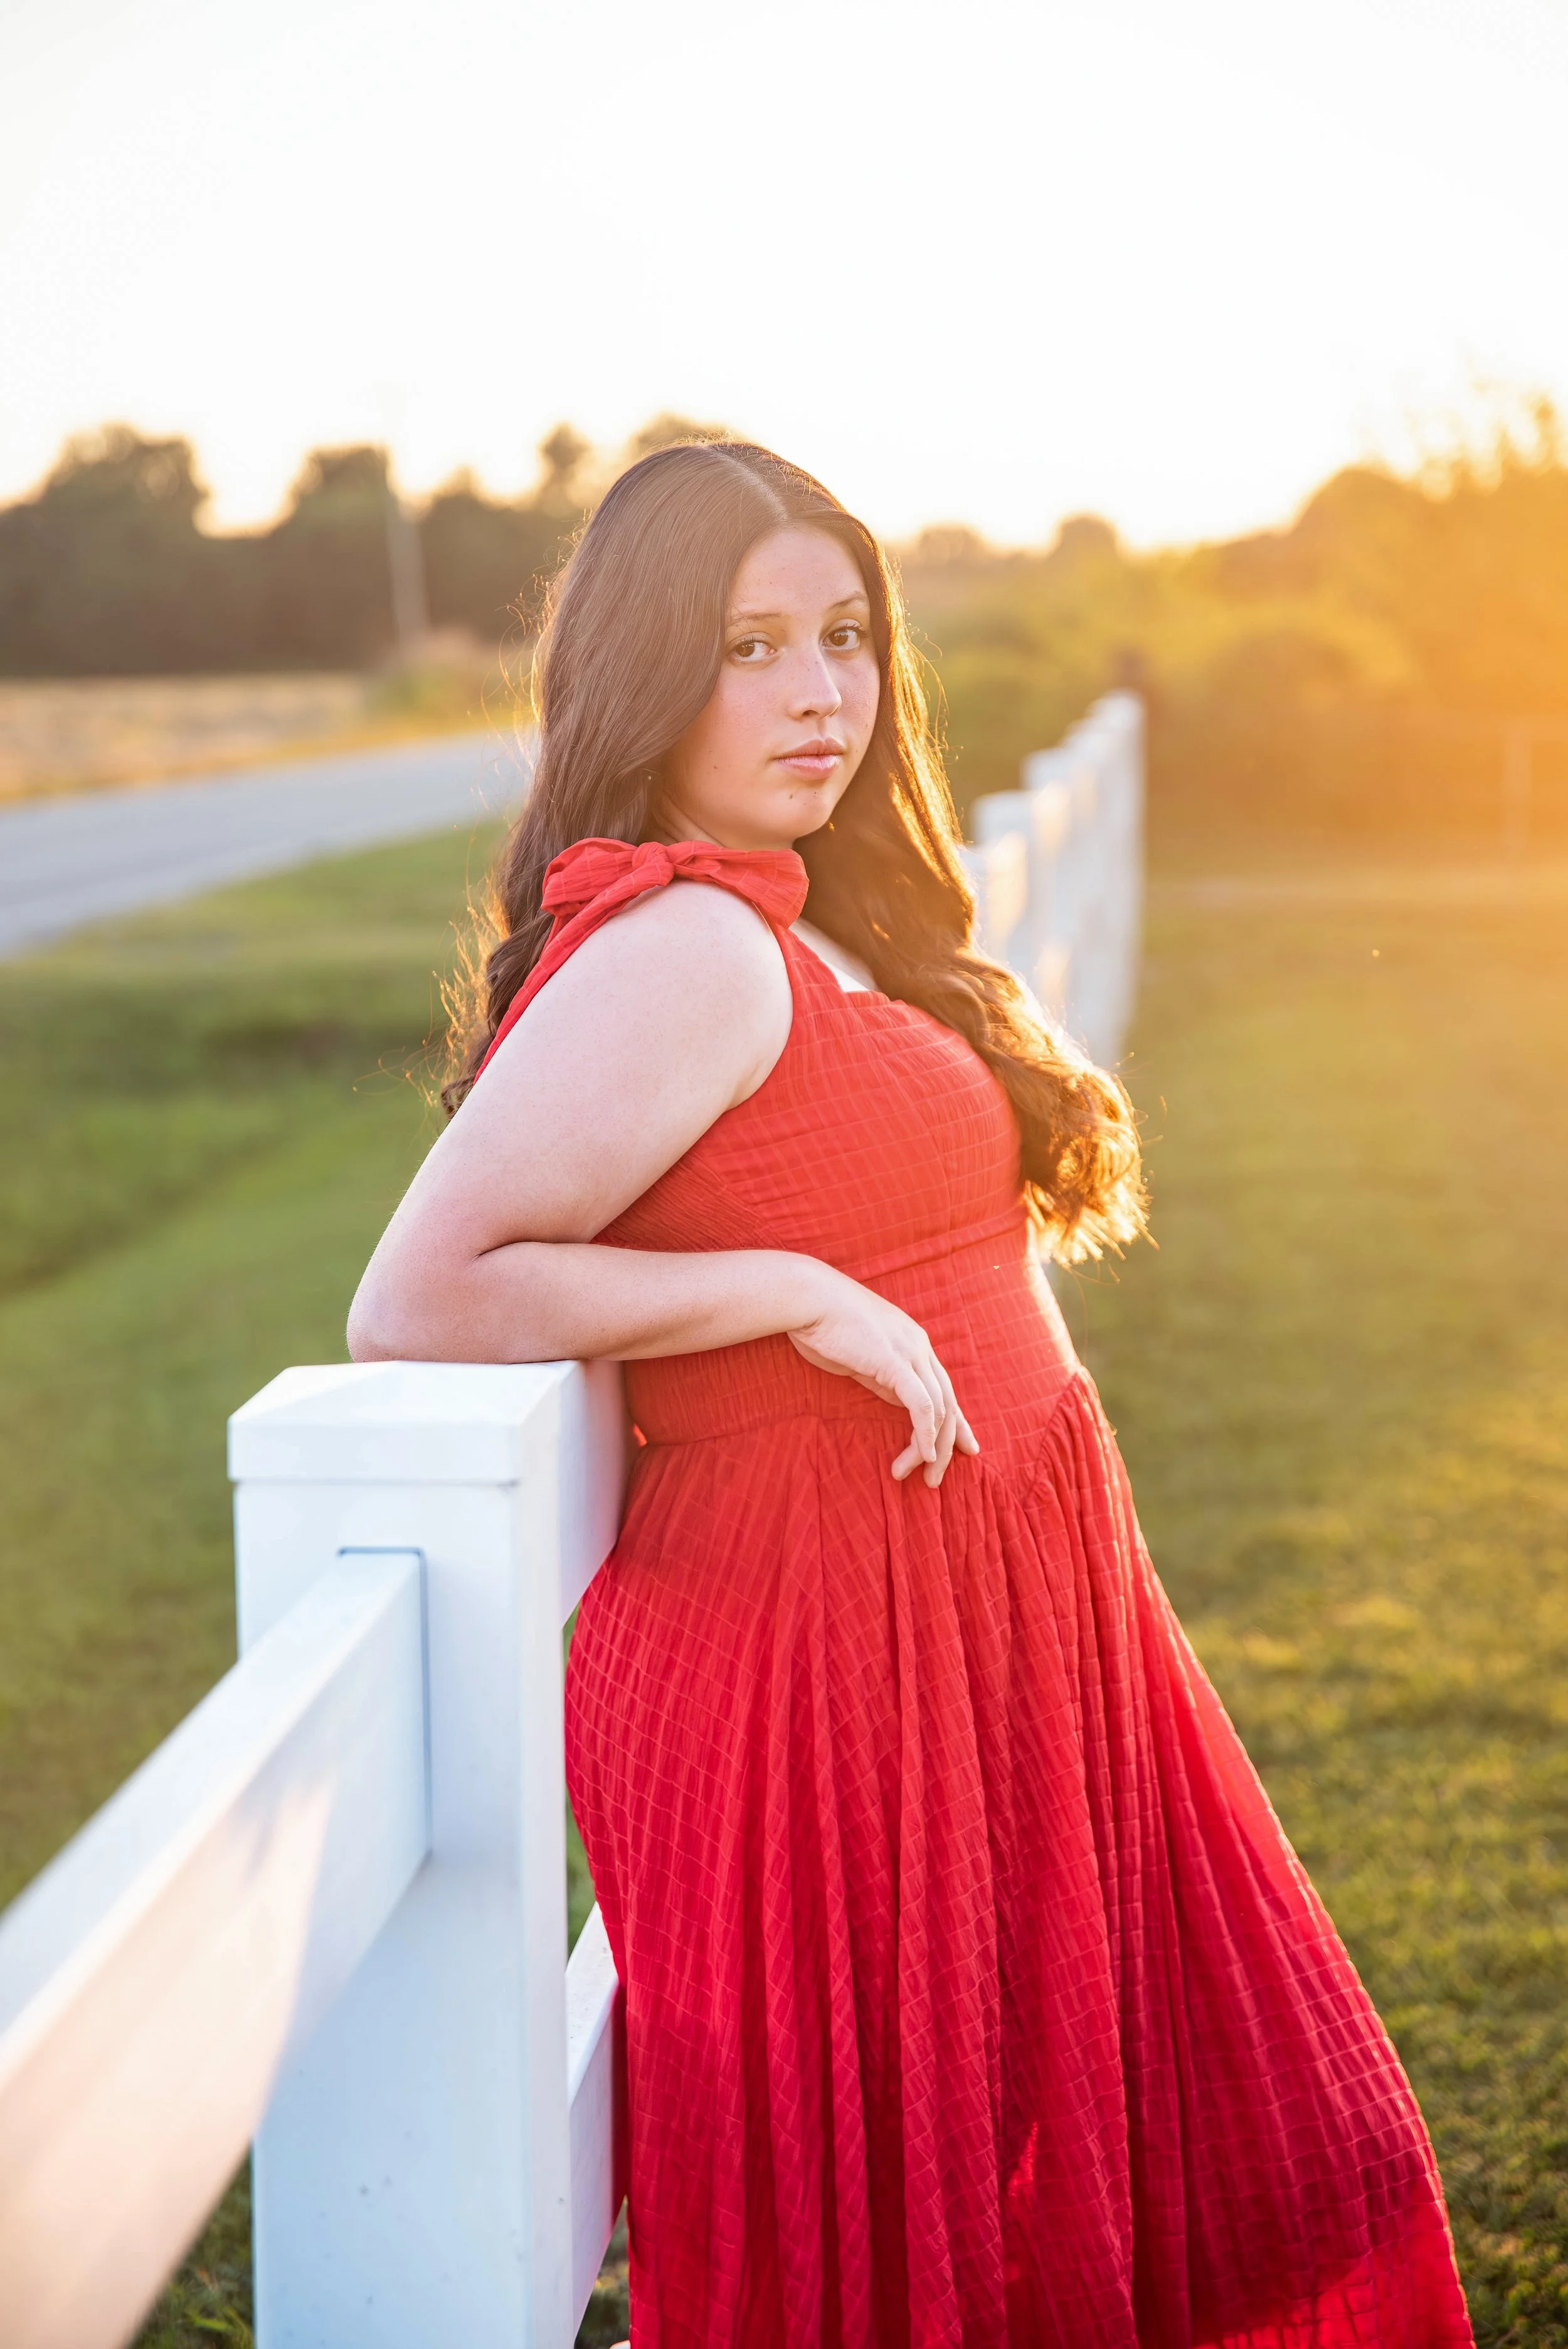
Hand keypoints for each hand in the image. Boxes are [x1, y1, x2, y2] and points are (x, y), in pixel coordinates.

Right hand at [783, 1264, 978, 1486]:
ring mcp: (910, 1352)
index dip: (955, 1421)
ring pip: (938, 1408)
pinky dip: (926, 1433)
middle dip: (949, 1442)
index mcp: (912, 1342)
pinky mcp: (895, 1362)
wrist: (807, 1297)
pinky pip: (921, 1405)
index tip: (963, 1447)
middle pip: (948, 1401)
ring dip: (931, 1447)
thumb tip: (895, 1397)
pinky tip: (925, 1455)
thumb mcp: (859, 1355)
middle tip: (937, 1476)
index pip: (943, 1387)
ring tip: (921, 1475)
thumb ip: (881, 1375)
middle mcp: (919, 1346)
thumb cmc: (823, 1324)